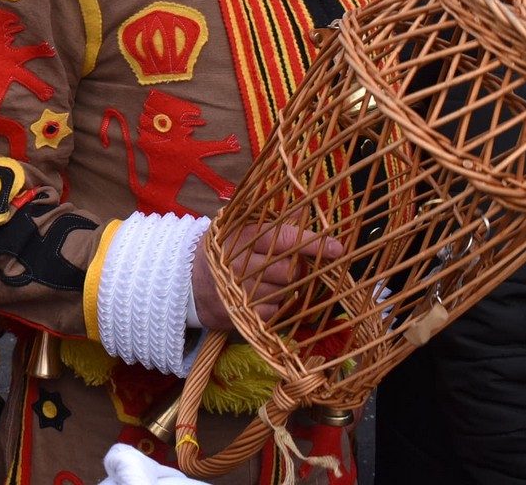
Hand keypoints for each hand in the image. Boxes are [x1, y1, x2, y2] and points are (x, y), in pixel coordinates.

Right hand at [192, 223, 343, 327]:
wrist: (187, 281)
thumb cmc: (224, 249)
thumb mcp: (241, 228)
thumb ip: (274, 221)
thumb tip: (305, 211)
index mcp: (243, 236)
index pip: (284, 239)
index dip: (314, 243)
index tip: (337, 248)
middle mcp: (239, 263)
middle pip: (290, 270)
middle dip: (296, 269)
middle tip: (289, 265)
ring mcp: (238, 291)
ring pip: (284, 293)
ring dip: (286, 289)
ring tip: (270, 281)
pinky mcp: (239, 314)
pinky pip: (275, 314)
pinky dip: (276, 307)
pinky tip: (262, 298)